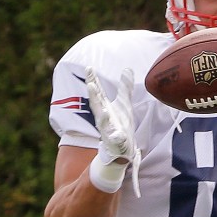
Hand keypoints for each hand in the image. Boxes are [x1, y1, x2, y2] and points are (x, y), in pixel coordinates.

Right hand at [86, 67, 140, 195]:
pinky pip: (114, 138)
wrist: (122, 149)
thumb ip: (125, 87)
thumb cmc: (121, 125)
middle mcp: (104, 118)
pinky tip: (116, 133)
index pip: (98, 92)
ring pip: (103, 121)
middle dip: (93, 94)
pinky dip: (114, 135)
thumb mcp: (124, 104)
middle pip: (97, 104)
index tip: (89, 68)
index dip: (93, 80)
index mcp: (105, 108)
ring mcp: (108, 130)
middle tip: (90, 83)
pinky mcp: (115, 141)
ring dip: (101, 114)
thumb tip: (127, 69)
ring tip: (102, 107)